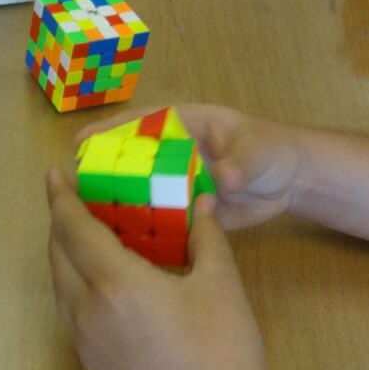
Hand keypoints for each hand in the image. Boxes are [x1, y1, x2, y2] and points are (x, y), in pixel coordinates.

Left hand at [46, 169, 281, 369]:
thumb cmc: (223, 354)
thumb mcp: (221, 285)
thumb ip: (206, 236)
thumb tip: (203, 200)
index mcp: (116, 284)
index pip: (73, 228)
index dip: (61, 197)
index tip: (54, 173)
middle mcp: (88, 310)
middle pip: (57, 253)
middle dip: (60, 220)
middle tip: (74, 195)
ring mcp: (84, 340)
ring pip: (59, 282)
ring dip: (64, 250)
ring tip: (85, 228)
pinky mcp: (91, 362)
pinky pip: (68, 308)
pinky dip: (73, 279)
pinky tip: (98, 274)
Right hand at [77, 105, 303, 230]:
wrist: (294, 182)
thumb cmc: (272, 149)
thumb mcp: (258, 150)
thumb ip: (241, 162)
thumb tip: (224, 176)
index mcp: (183, 126)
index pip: (140, 123)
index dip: (109, 131)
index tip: (81, 143)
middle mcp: (173, 154)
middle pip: (131, 160)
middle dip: (103, 171)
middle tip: (74, 189)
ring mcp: (178, 183)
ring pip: (141, 191)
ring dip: (118, 203)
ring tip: (86, 219)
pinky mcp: (188, 212)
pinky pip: (160, 219)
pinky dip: (144, 230)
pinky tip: (122, 246)